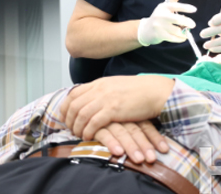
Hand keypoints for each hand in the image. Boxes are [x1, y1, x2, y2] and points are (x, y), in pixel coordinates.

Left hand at [60, 75, 174, 140]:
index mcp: (100, 82)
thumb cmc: (139, 90)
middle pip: (73, 105)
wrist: (155, 91)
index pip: (73, 94)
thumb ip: (103, 90)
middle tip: (71, 130)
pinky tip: (89, 136)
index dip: (66, 108)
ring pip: (80, 115)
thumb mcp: (117, 85)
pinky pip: (92, 123)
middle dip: (69, 120)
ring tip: (80, 135)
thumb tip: (93, 99)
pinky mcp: (113, 110)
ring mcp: (106, 98)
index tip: (66, 118)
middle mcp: (100, 89)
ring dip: (77, 128)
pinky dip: (88, 131)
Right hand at [95, 120, 168, 162]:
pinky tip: (118, 152)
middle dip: (144, 145)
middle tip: (152, 159)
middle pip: (136, 131)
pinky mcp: (95, 126)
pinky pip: (104, 135)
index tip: (164, 149)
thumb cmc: (109, 115)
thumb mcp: (126, 117)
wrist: (87, 106)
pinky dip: (111, 143)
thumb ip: (138, 126)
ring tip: (139, 160)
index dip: (155, 137)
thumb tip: (158, 141)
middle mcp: (122, 116)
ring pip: (122, 133)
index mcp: (131, 113)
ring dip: (131, 147)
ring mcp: (109, 120)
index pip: (145, 125)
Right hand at [137, 0, 196, 45]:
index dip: (186, 7)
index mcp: (163, 7)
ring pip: (177, 30)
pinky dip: (180, 38)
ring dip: (184, 32)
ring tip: (186, 32)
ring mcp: (159, 26)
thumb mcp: (164, 7)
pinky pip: (174, 38)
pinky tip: (183, 37)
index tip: (194, 9)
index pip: (175, 6)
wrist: (146, 30)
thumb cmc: (159, 17)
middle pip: (177, 19)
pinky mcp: (160, 35)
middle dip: (187, 22)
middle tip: (193, 24)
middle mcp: (161, 16)